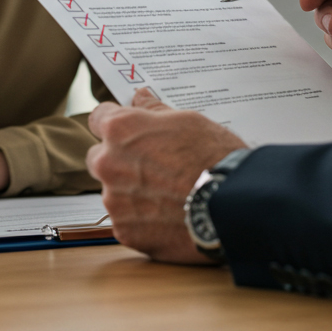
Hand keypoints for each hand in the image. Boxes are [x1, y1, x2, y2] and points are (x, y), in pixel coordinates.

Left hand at [85, 91, 245, 263]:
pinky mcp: (125, 231)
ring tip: (169, 194)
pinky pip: (127, 220)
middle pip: (101, 158)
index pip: (98, 119)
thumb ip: (154, 111)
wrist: (233, 206)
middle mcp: (109, 164)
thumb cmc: (215, 159)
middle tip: (155, 165)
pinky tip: (169, 215)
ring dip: (132, 192)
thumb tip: (140, 99)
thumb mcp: (188, 121)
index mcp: (121, 130)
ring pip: (114, 192)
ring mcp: (115, 200)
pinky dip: (143, 219)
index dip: (115, 123)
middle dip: (120, 160)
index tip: (126, 131)